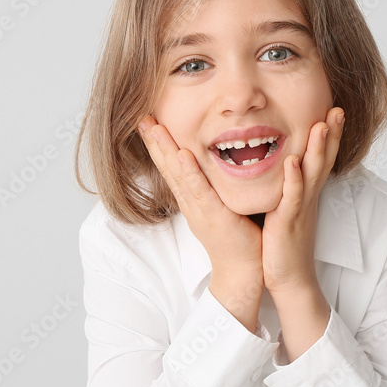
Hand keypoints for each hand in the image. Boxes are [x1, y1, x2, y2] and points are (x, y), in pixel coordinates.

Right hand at [138, 115, 263, 327]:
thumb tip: (213, 165)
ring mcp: (199, 209)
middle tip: (141, 116)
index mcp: (192, 199)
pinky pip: (200, 191)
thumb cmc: (237, 238)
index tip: (149, 121)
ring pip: (178, 174)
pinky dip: (190, 173)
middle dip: (154, 141)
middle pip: (168, 166)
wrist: (244, 269)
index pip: (172, 166)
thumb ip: (215, 186)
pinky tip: (183, 155)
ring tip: (154, 127)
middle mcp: (190, 202)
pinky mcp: (214, 216)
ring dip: (165, 150)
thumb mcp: (221, 205)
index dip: (159, 144)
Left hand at [261, 107, 344, 297]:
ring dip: (318, 149)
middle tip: (338, 108)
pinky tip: (292, 162)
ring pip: (312, 174)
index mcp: (308, 192)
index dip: (330, 135)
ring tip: (322, 124)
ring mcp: (300, 208)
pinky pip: (292, 198)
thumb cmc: (285, 244)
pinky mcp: (287, 222)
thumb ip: (291, 187)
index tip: (334, 109)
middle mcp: (308, 197)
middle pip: (325, 160)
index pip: (323, 158)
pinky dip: (294, 180)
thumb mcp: (290, 208)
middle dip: (332, 134)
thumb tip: (287, 164)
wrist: (289, 278)